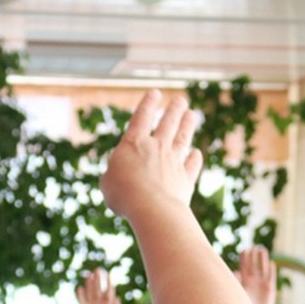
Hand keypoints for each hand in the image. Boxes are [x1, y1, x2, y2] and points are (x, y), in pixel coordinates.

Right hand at [76, 268, 122, 303]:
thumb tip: (117, 298)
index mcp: (108, 303)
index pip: (108, 290)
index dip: (108, 282)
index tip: (109, 274)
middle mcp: (100, 302)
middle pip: (99, 287)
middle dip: (99, 279)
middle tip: (98, 269)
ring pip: (90, 291)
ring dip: (90, 283)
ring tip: (89, 275)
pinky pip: (82, 299)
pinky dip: (81, 294)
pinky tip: (80, 288)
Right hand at [101, 90, 202, 224]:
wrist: (152, 210)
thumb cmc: (124, 195)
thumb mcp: (108, 183)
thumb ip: (115, 174)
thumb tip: (122, 175)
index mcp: (134, 144)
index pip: (142, 118)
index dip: (148, 104)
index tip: (155, 93)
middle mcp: (157, 148)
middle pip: (168, 123)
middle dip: (174, 110)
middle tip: (180, 101)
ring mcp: (174, 162)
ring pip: (182, 139)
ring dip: (188, 126)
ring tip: (192, 115)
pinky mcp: (185, 179)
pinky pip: (191, 165)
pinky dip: (194, 159)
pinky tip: (196, 153)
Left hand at [236, 246, 276, 303]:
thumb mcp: (240, 293)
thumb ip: (238, 282)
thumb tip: (234, 272)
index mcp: (246, 281)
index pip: (245, 266)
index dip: (244, 258)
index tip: (244, 249)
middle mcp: (254, 280)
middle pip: (254, 265)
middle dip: (253, 256)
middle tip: (253, 246)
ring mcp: (262, 283)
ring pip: (262, 268)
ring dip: (263, 259)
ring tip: (262, 249)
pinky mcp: (270, 287)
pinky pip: (271, 277)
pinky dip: (271, 270)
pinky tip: (271, 263)